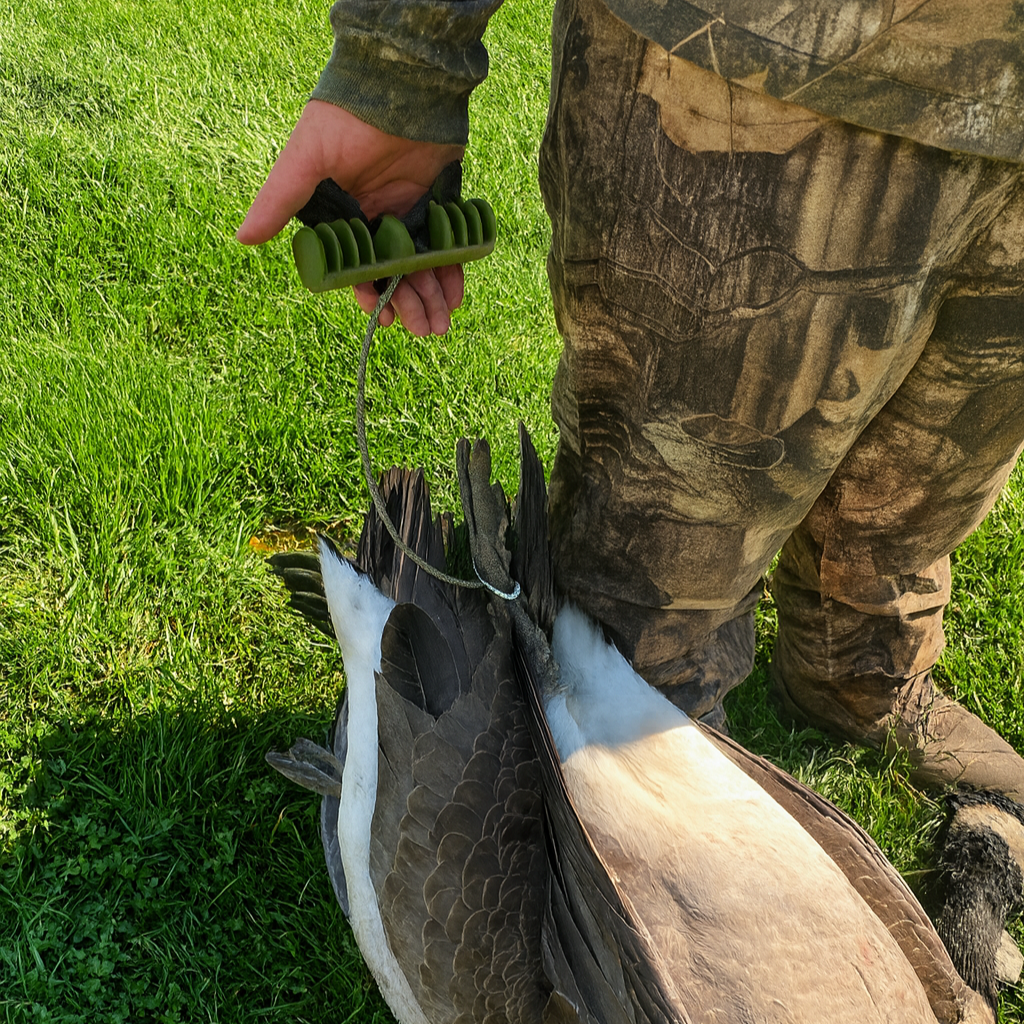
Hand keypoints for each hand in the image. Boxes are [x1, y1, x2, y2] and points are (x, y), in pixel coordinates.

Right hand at [238, 100, 465, 335]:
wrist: (399, 83)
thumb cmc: (345, 119)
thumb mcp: (306, 161)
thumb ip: (280, 200)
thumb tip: (242, 238)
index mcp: (342, 218)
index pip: (354, 269)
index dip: (368, 295)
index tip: (382, 317)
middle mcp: (375, 221)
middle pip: (392, 274)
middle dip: (406, 303)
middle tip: (424, 328)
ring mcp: (408, 213)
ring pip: (421, 266)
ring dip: (430, 296)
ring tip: (441, 324)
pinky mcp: (437, 203)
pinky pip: (446, 246)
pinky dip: (452, 271)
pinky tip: (455, 294)